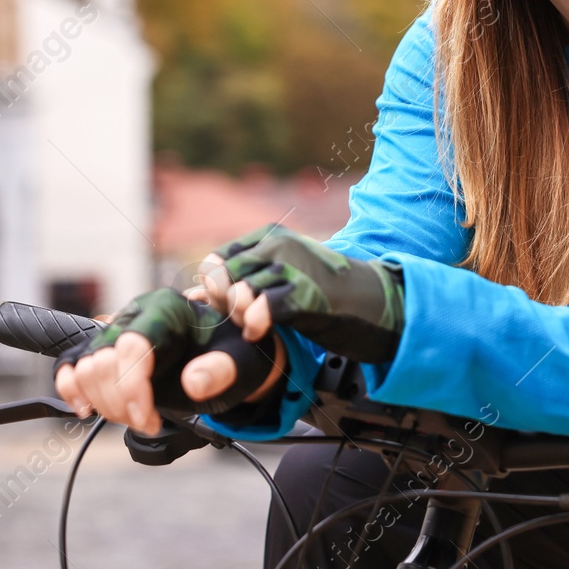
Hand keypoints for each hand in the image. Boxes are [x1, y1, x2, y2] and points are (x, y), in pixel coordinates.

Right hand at [54, 288, 286, 434]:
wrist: (227, 355)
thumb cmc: (233, 355)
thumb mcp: (240, 362)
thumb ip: (222, 370)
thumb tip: (193, 381)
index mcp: (167, 308)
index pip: (132, 345)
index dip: (132, 388)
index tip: (148, 420)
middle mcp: (135, 314)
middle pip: (102, 361)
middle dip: (121, 404)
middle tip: (149, 422)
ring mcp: (115, 331)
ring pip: (85, 368)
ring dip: (105, 405)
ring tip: (135, 418)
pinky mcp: (104, 350)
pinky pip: (70, 365)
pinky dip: (71, 389)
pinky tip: (87, 409)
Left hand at [191, 223, 404, 362]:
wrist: (377, 302)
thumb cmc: (327, 292)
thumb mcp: (284, 273)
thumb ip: (245, 278)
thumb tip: (192, 293)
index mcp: (273, 234)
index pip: (220, 259)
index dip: (216, 288)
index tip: (228, 307)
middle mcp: (280, 245)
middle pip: (226, 277)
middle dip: (224, 305)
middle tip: (241, 320)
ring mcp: (293, 269)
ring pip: (241, 293)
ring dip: (240, 317)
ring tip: (253, 326)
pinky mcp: (306, 296)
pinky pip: (264, 309)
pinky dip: (255, 324)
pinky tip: (259, 333)